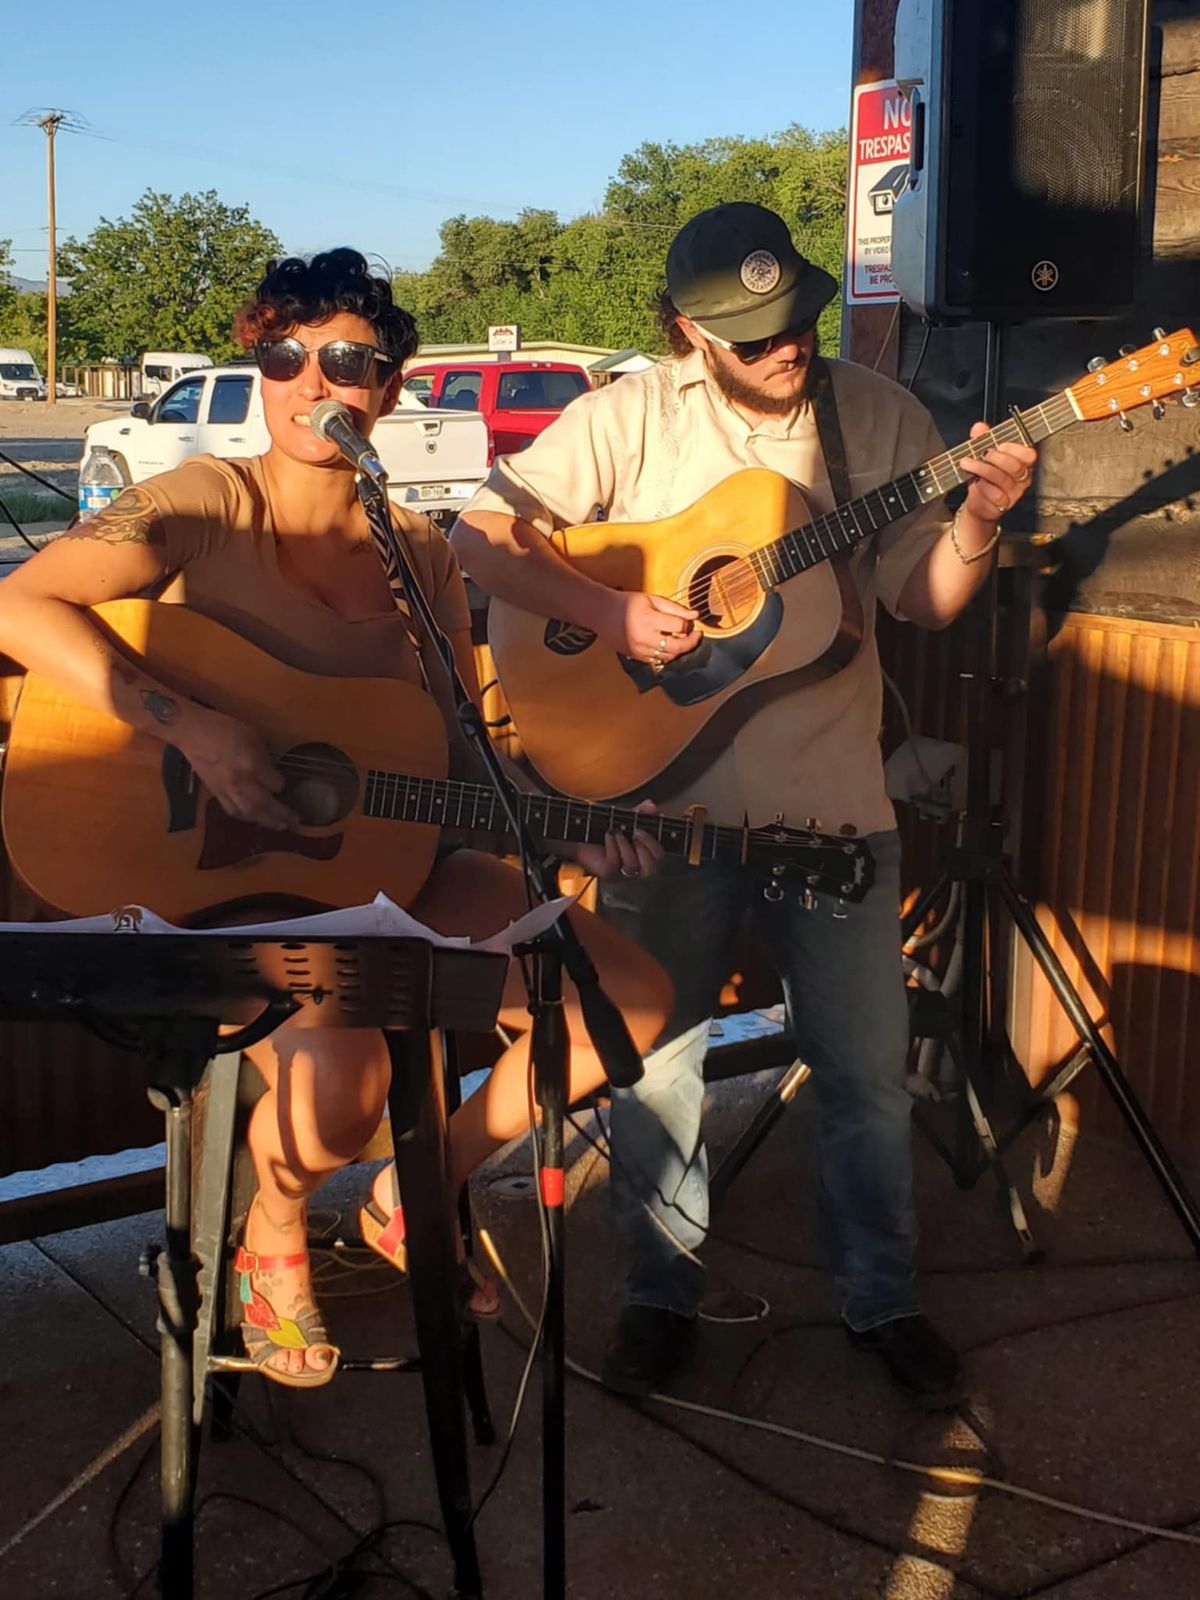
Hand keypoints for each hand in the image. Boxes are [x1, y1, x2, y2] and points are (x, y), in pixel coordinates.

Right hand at [175, 706, 296, 830]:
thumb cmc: (224, 729)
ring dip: (266, 821)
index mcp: (251, 764)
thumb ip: (264, 758)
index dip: (281, 784)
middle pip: (264, 804)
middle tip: (294, 822)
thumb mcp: (252, 736)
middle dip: (281, 814)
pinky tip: (255, 820)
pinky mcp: (215, 793)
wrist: (193, 733)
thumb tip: (272, 773)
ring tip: (279, 826)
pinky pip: (233, 811)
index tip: (283, 784)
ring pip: (249, 812)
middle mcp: (240, 781)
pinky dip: (246, 818)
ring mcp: (227, 790)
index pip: (275, 784)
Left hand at [572, 800, 664, 880]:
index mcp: (643, 855)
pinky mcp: (607, 873)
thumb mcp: (624, 818)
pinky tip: (608, 836)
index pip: (658, 857)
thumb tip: (651, 806)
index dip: (654, 843)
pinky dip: (612, 847)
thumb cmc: (604, 829)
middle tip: (636, 832)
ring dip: (625, 845)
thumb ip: (639, 812)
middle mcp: (635, 867)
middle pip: (651, 869)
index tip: (642, 828)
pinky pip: (614, 864)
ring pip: (632, 867)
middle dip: (645, 848)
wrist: (581, 836)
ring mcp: (621, 873)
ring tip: (617, 832)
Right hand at [597, 591, 700, 667]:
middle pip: (677, 647)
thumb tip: (695, 615)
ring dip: (679, 649)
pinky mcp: (636, 657)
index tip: (691, 621)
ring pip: (669, 656)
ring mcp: (640, 650)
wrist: (602, 613)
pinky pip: (658, 660)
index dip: (688, 624)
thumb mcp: (652, 599)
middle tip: (697, 636)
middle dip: (691, 642)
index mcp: (649, 620)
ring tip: (681, 639)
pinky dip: (666, 654)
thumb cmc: (627, 603)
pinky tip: (667, 645)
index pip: (679, 627)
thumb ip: (675, 608)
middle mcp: (644, 638)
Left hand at [960, 423, 1036, 522]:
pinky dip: (982, 486)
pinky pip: (995, 494)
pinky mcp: (1003, 505)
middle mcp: (1022, 478)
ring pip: (1003, 479)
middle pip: (1015, 466)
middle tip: (981, 454)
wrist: (979, 503)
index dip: (1013, 448)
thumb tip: (979, 427)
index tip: (998, 444)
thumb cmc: (986, 479)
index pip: (1029, 454)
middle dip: (995, 457)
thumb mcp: (983, 456)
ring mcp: (1014, 493)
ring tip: (967, 463)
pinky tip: (975, 481)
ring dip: (982, 469)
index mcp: (1023, 463)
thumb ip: (983, 440)